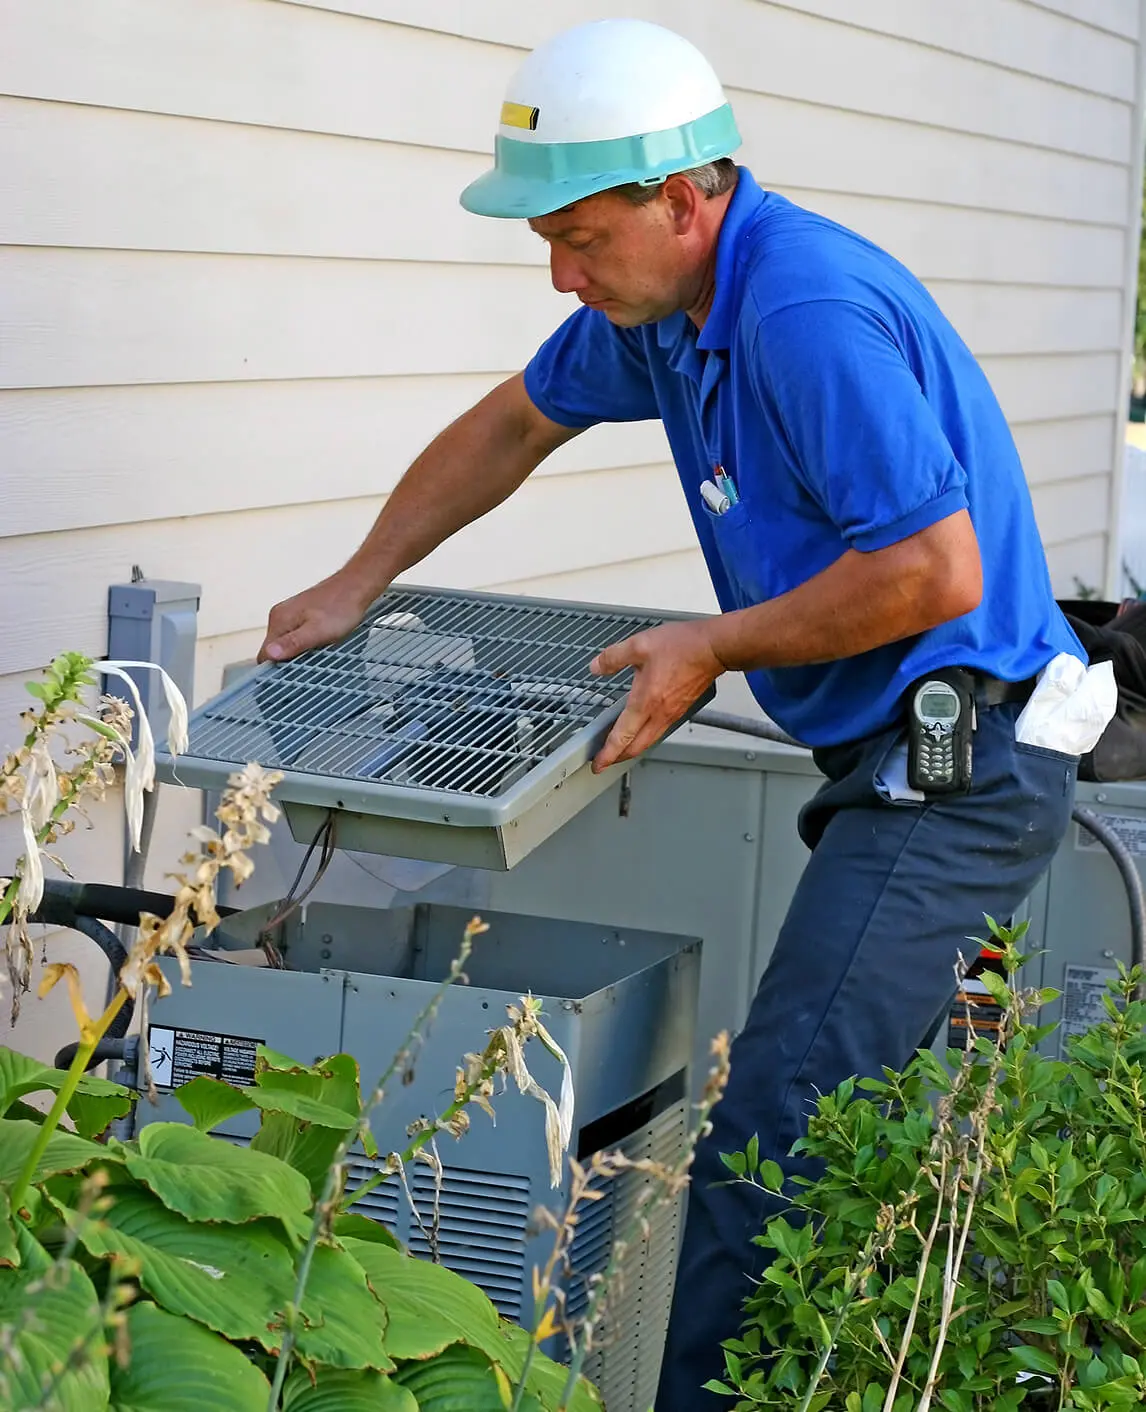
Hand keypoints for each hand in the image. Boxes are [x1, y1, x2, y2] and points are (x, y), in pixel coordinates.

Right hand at [258, 574, 375, 662]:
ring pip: (285, 644)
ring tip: (316, 656)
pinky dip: (304, 644)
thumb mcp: (319, 631)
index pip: (265, 654)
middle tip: (308, 668)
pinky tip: (318, 646)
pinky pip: (295, 636)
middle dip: (288, 662)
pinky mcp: (300, 615)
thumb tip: (270, 654)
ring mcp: (290, 614)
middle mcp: (280, 616)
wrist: (356, 586)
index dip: (275, 670)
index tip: (290, 678)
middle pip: (274, 650)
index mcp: (280, 620)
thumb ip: (294, 643)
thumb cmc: (341, 607)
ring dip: (297, 654)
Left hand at [589, 620, 724, 772]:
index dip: (607, 754)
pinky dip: (647, 736)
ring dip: (634, 748)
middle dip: (619, 758)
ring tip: (622, 747)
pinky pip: (661, 730)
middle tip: (606, 760)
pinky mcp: (682, 708)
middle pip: (637, 747)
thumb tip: (596, 666)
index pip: (622, 737)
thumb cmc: (684, 647)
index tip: (598, 764)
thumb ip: (614, 657)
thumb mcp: (639, 645)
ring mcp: (673, 713)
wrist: (714, 648)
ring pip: (650, 740)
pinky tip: (644, 727)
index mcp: (645, 702)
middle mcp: (660, 713)